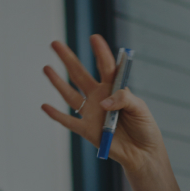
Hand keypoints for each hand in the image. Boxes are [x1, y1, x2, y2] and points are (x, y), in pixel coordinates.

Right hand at [40, 34, 165, 173]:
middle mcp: (99, 97)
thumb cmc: (145, 127)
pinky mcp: (87, 131)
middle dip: (68, 59)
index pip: (106, 66)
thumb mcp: (140, 109)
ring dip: (57, 82)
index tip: (94, 37)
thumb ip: (124, 99)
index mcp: (114, 88)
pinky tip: (45, 106)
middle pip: (80, 75)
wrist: (143, 152)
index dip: (100, 51)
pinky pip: (68, 122)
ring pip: (70, 95)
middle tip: (55, 43)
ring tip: (46, 68)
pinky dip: (56, 115)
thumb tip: (102, 102)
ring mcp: (91, 113)